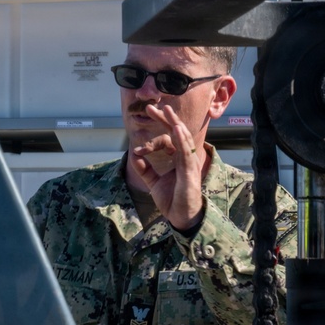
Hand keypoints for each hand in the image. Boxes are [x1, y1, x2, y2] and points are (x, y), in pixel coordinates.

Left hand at [129, 103, 204, 231]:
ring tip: (167, 111)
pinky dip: (181, 140)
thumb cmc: (172, 200)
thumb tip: (134, 156)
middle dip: (165, 119)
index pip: (168, 139)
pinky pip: (186, 153)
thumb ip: (145, 170)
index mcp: (178, 159)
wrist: (181, 218)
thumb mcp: (154, 183)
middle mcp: (185, 158)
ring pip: (183, 138)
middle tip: (151, 107)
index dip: (153, 138)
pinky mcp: (190, 173)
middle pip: (177, 133)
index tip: (137, 148)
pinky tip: (177, 129)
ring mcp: (189, 164)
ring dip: (175, 123)